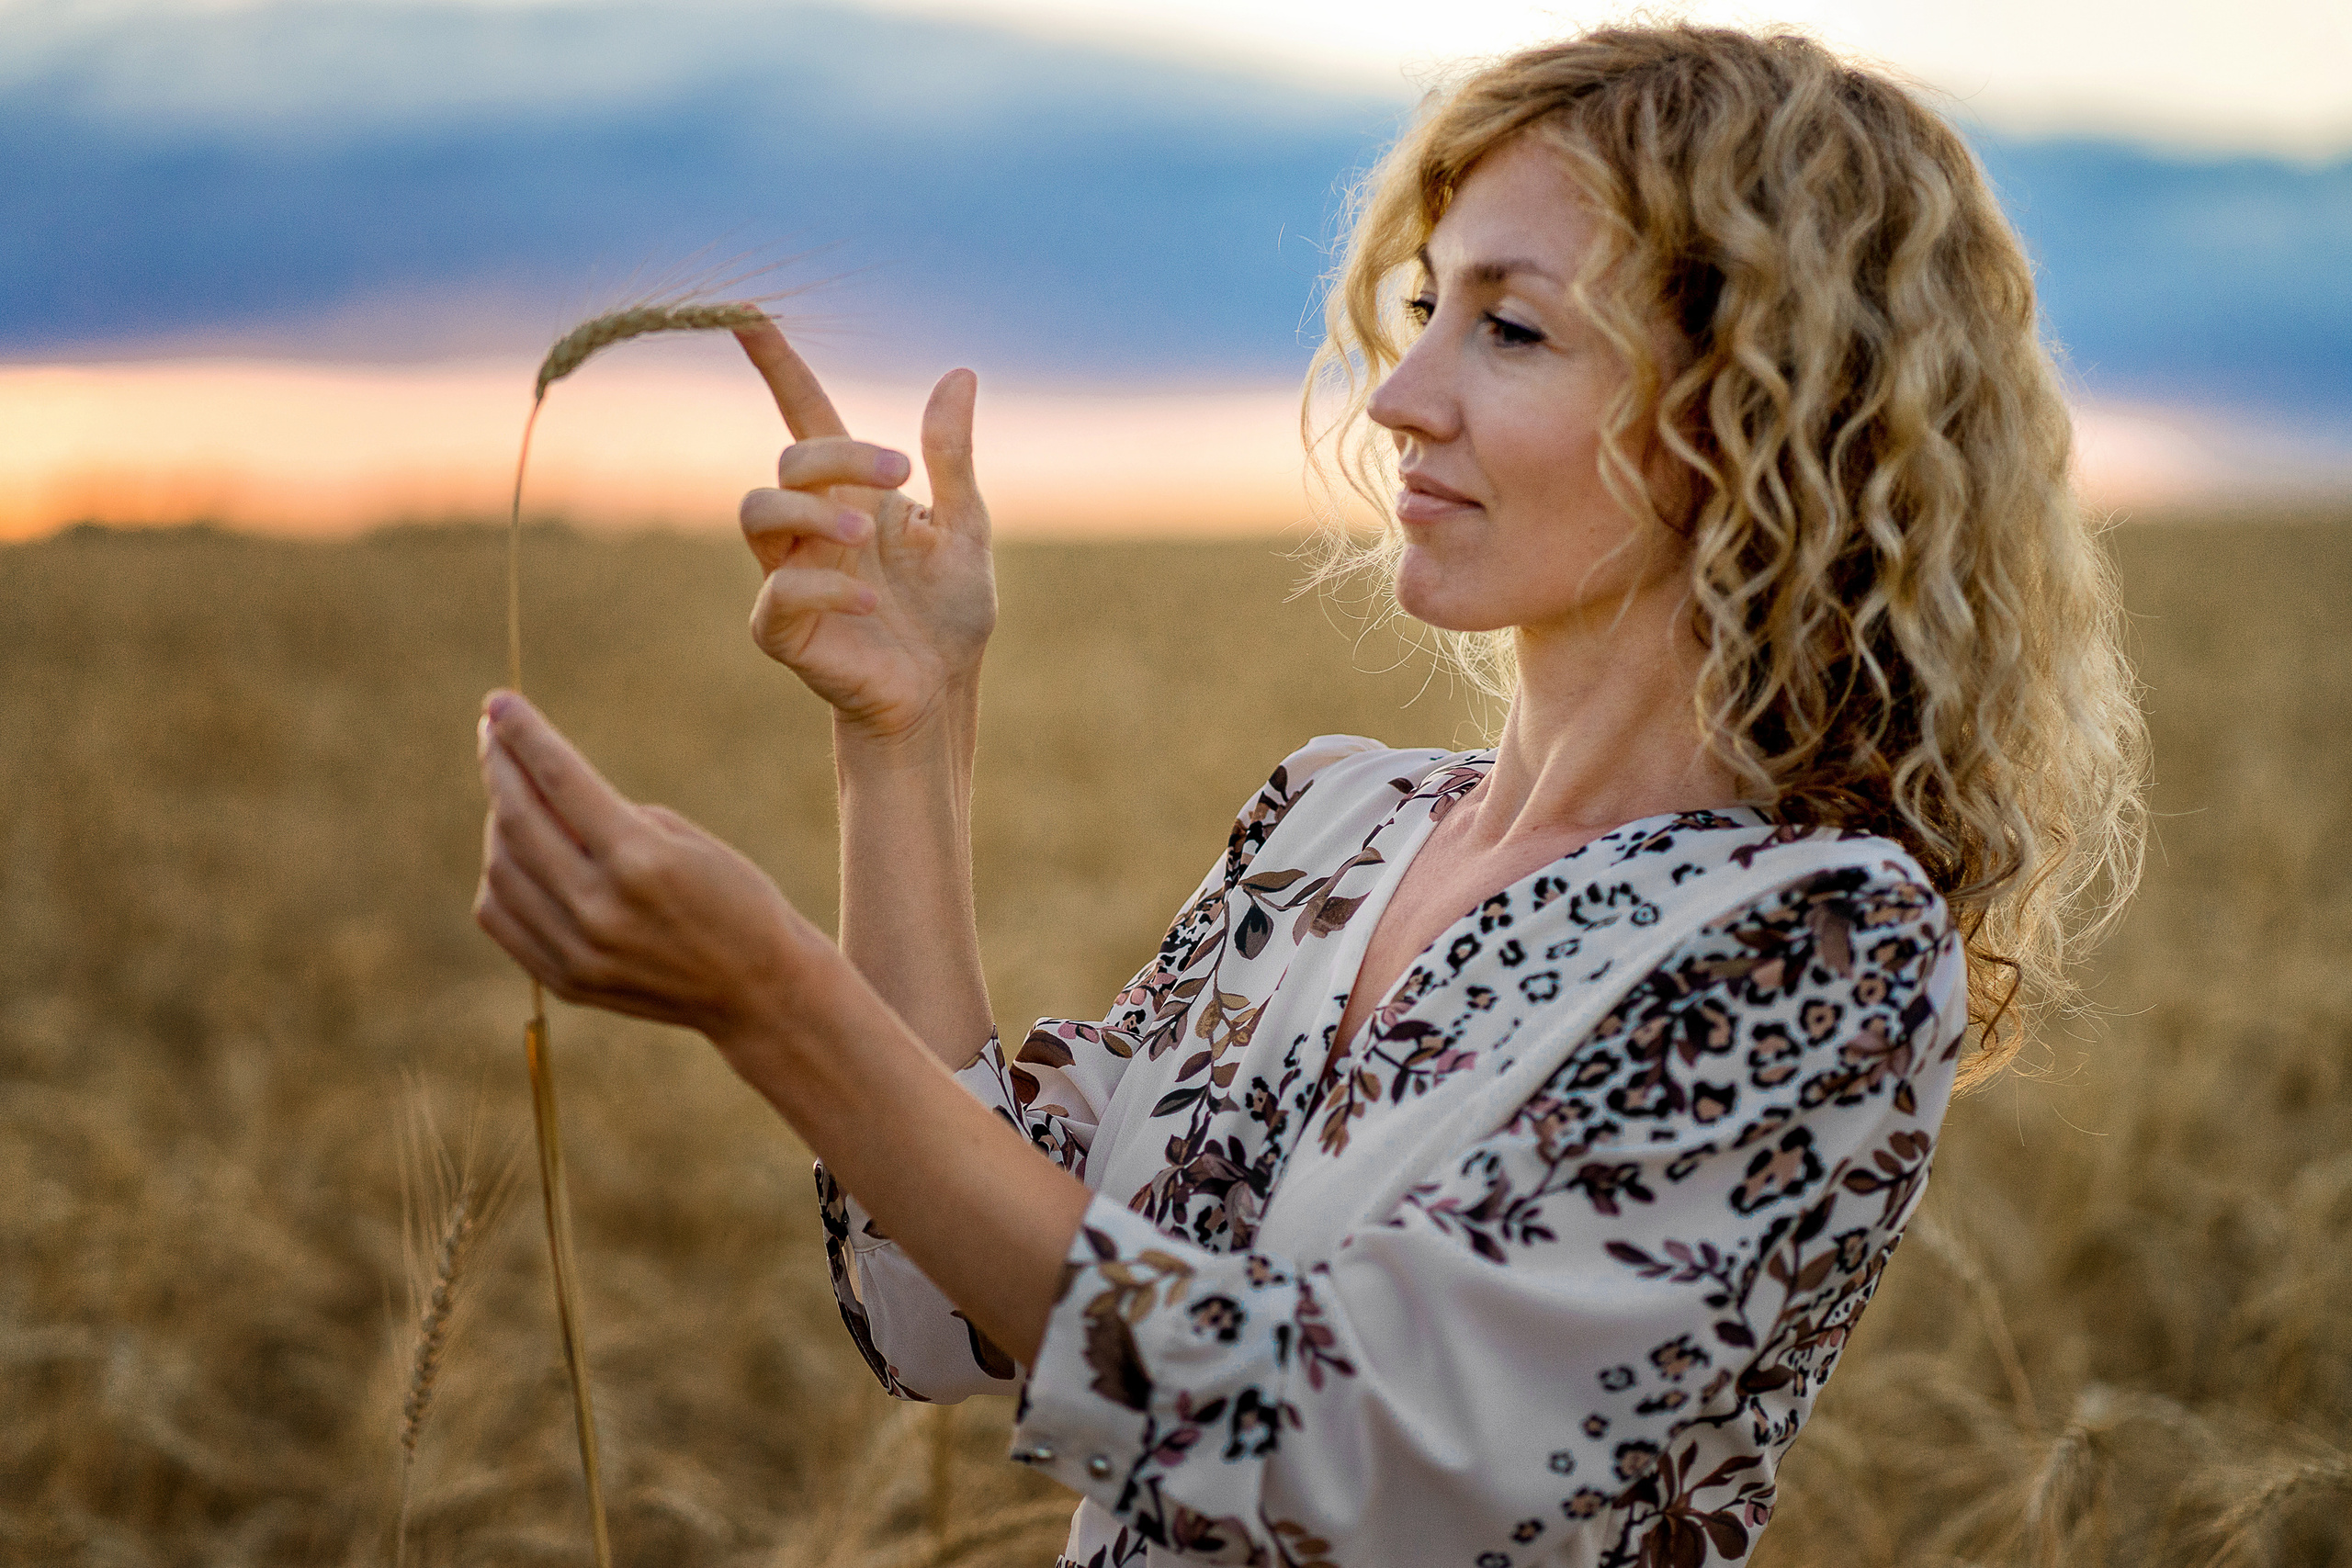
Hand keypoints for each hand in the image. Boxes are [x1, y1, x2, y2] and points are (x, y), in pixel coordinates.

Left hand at [472, 690, 831, 1052]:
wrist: (761, 990)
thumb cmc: (736, 897)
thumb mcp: (682, 838)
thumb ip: (605, 815)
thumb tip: (533, 789)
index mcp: (641, 860)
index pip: (560, 779)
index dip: (524, 734)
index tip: (498, 701)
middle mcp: (601, 908)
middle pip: (518, 820)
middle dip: (500, 768)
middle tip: (493, 736)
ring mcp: (578, 951)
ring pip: (500, 868)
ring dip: (499, 821)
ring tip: (515, 798)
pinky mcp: (566, 979)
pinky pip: (501, 916)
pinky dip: (500, 876)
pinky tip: (517, 854)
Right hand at [733, 324, 995, 745]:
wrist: (944, 692)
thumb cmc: (949, 614)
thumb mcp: (964, 526)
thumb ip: (951, 456)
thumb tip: (959, 375)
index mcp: (850, 493)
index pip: (804, 414)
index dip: (776, 365)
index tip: (748, 314)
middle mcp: (810, 528)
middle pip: (787, 462)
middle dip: (836, 458)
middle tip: (898, 476)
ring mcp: (789, 576)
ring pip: (758, 513)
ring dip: (814, 510)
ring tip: (869, 532)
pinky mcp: (782, 630)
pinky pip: (779, 594)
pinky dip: (828, 589)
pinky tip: (876, 604)